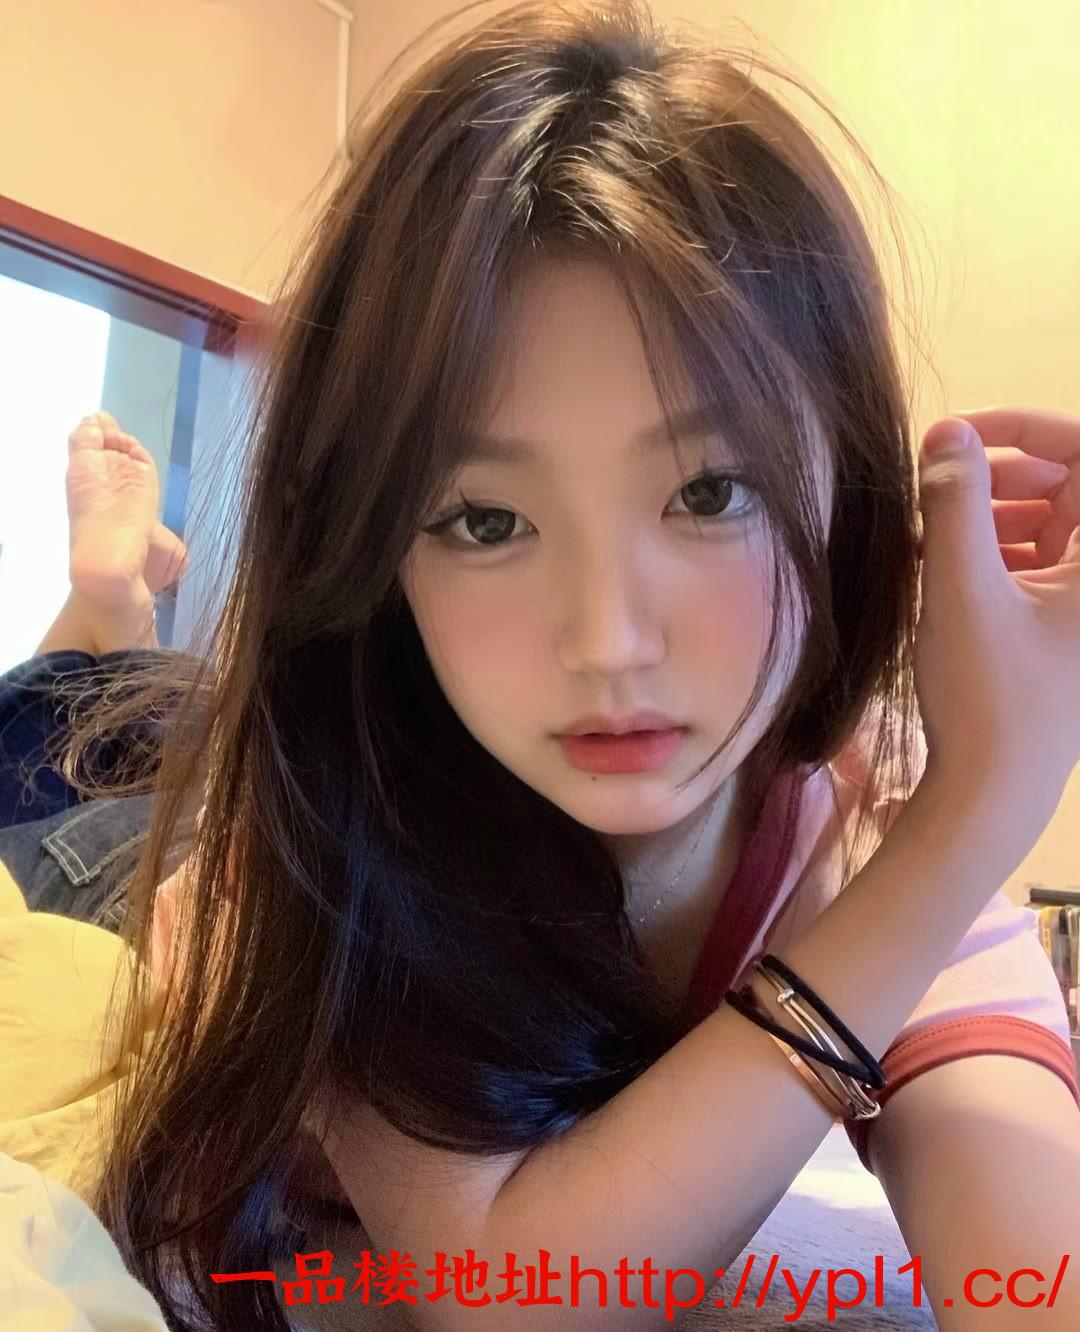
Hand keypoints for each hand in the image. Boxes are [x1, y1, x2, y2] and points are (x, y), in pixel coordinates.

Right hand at [913, 405, 1079, 818]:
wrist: (992, 796)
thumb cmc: (986, 697)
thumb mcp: (962, 592)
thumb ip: (955, 504)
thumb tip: (948, 432)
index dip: (1022, 427)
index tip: (953, 434)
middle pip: (1064, 488)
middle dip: (997, 478)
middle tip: (932, 492)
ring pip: (1044, 526)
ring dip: (985, 518)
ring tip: (927, 537)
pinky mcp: (1061, 630)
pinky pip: (1033, 565)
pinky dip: (989, 555)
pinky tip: (938, 569)